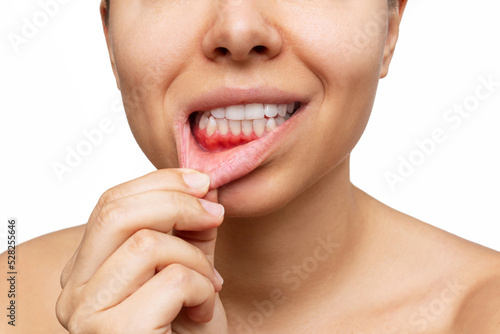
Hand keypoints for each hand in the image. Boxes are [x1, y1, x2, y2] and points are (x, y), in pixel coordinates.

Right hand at [56, 169, 227, 333]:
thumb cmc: (185, 328)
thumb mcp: (189, 267)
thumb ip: (189, 228)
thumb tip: (203, 184)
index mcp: (86, 267)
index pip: (110, 203)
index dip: (160, 182)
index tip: (203, 182)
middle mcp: (74, 289)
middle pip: (117, 213)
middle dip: (178, 203)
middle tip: (216, 215)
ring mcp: (86, 313)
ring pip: (146, 244)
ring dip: (196, 259)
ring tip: (210, 285)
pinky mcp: (111, 333)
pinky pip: (171, 281)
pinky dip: (202, 289)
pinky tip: (202, 312)